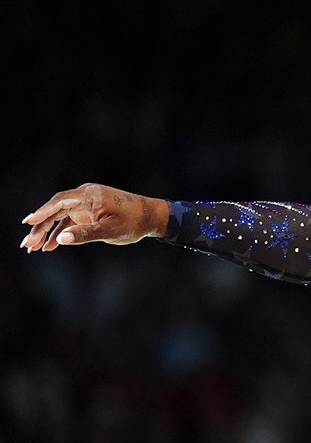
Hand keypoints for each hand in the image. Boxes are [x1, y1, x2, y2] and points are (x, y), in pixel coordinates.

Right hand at [20, 184, 168, 251]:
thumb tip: (60, 239)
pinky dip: (60, 234)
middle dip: (40, 228)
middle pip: (55, 211)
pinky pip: (69, 222)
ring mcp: (84, 205)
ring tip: (32, 248)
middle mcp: (84, 197)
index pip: (59, 202)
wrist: (151, 217)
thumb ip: (85, 234)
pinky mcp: (87, 213)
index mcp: (89, 195)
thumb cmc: (134, 221)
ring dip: (46, 232)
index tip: (29, 222)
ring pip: (59, 218)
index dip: (42, 212)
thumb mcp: (111, 230)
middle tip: (27, 244)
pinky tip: (49, 247)